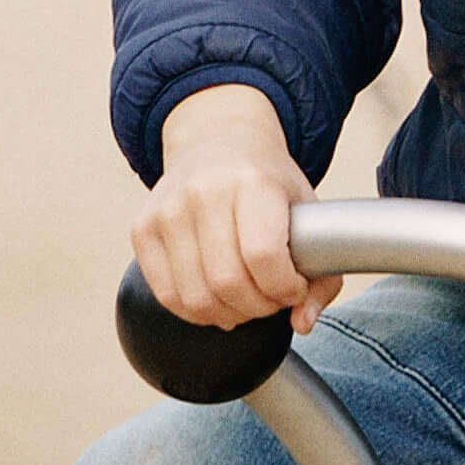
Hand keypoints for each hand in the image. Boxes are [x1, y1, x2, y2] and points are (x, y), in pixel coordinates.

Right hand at [136, 86, 323, 329]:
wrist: (216, 141)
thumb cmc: (266, 183)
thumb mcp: (307, 212)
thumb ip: (322, 274)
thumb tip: (303, 323)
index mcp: (253, 181)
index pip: (264, 256)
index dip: (285, 288)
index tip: (294, 287)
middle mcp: (204, 192)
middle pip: (229, 284)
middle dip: (259, 307)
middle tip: (271, 298)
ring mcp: (167, 210)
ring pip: (197, 298)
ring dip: (229, 314)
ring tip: (246, 299)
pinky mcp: (142, 229)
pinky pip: (167, 296)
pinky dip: (197, 312)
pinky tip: (216, 299)